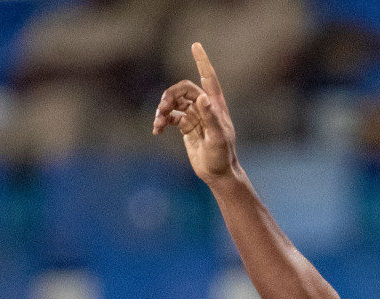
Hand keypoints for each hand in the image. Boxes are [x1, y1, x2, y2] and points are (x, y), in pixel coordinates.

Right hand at [153, 42, 238, 183]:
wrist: (218, 174)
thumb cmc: (222, 156)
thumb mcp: (217, 138)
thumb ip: (210, 117)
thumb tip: (201, 97)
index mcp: (215, 106)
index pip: (208, 78)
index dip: (202, 61)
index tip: (195, 44)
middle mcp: (205, 107)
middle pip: (183, 89)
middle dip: (170, 96)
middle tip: (162, 109)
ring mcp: (195, 116)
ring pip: (174, 102)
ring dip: (163, 109)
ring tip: (158, 122)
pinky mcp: (187, 127)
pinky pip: (170, 117)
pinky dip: (162, 121)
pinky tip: (157, 130)